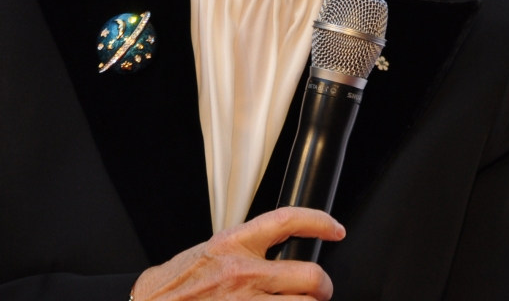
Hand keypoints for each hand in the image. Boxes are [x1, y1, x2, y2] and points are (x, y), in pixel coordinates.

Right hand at [132, 206, 344, 299]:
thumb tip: (275, 253)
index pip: (286, 221)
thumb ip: (244, 251)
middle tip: (320, 288)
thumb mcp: (210, 254)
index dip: (318, 221)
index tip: (334, 228)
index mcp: (234, 244)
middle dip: (321, 285)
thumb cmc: (174, 285)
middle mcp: (243, 274)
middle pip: (308, 276)